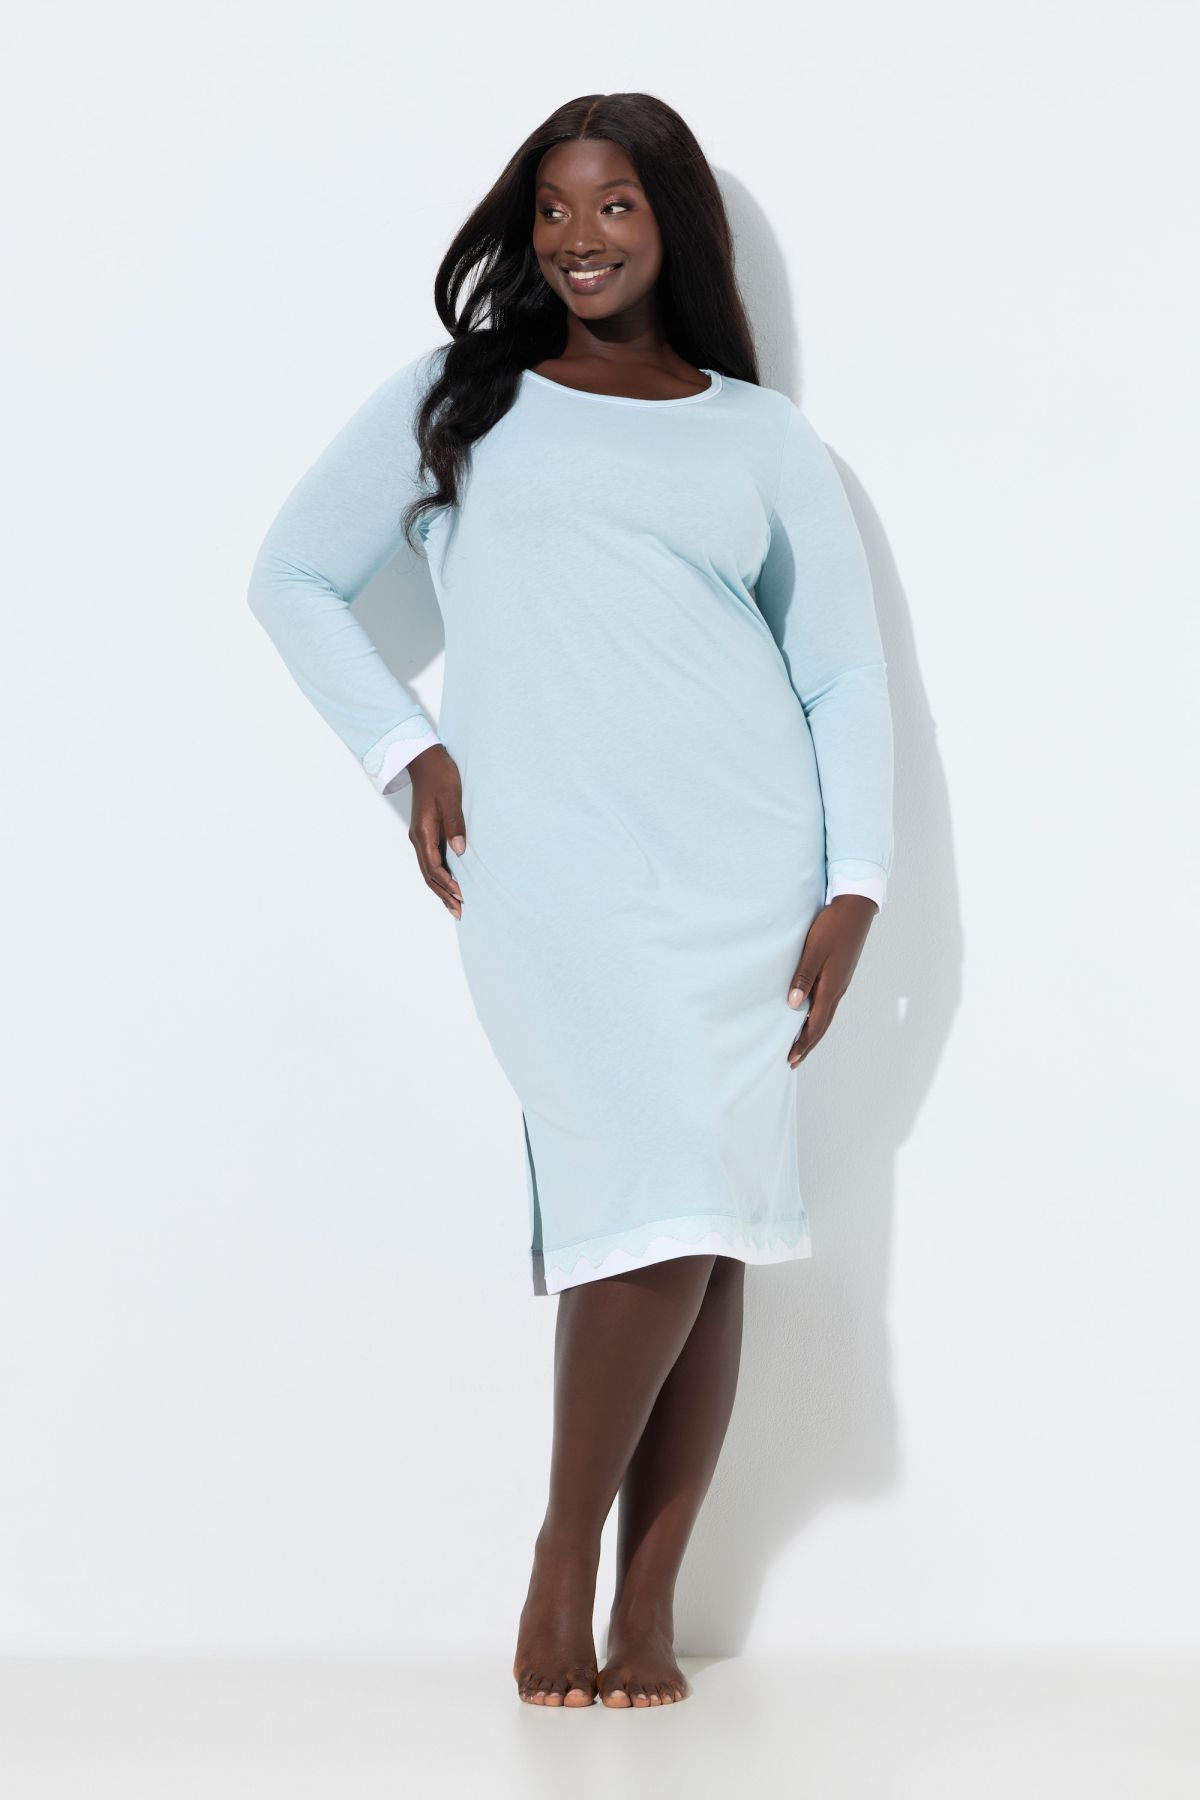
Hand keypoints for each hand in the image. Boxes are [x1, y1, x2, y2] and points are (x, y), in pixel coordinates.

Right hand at [408, 744, 465, 919]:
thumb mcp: (451, 798)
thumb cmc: (439, 775)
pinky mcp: (426, 833)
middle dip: (443, 894)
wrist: (424, 759)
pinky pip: (431, 861)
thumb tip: (459, 850)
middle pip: (429, 875)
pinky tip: (449, 884)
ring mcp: (421, 836)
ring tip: (454, 906)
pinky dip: (440, 877)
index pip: (434, 867)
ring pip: (428, 871)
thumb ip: (455, 824)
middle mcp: (418, 838)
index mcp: (423, 832)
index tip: (461, 895)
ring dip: (441, 889)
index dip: (447, 884)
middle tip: (459, 911)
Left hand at [785, 894, 876, 1066]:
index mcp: (831, 986)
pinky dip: (817, 1016)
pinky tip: (810, 1014)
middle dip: (807, 1044)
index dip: (803, 1043)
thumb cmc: (833, 926)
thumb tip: (792, 1005)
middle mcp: (838, 988)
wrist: (856, 907)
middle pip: (822, 1025)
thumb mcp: (814, 949)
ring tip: (801, 1044)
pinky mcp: (840, 973)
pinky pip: (828, 1003)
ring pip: (826, 1015)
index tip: (791, 1058)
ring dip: (812, 1032)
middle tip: (793, 1060)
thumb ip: (803, 977)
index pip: (815, 1024)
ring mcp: (840, 981)